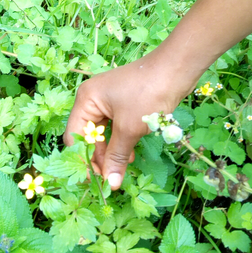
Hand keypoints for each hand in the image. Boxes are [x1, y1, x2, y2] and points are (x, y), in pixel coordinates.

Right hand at [64, 49, 197, 189]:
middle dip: (98, 157)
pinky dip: (121, 142)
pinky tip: (130, 157)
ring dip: (111, 152)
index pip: (75, 135)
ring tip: (120, 171)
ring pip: (104, 134)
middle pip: (89, 136)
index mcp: (86, 100)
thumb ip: (117, 156)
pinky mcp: (125, 104)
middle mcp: (93, 100)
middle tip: (109, 179)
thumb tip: (110, 183)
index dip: (82, 158)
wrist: (176, 69)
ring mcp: (109, 101)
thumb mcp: (129, 128)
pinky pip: (117, 128)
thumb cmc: (148, 94)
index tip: (94, 179)